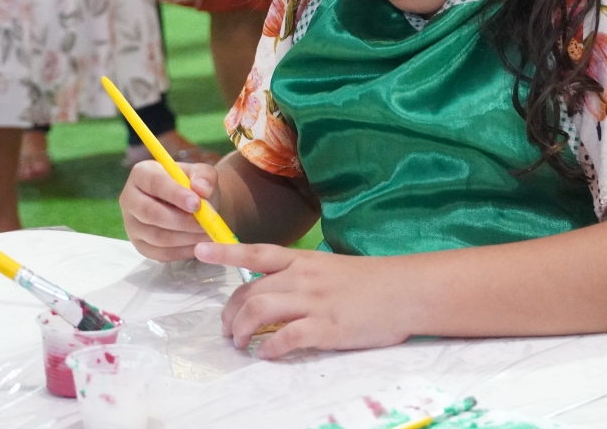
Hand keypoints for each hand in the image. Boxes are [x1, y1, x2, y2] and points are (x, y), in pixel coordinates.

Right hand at [119, 160, 218, 260]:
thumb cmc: (194, 187)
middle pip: (150, 213)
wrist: (192, 206)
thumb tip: (201, 189)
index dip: (175, 194)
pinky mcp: (139, 245)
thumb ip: (205, 177)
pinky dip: (183, 251)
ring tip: (207, 234)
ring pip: (157, 236)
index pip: (154, 183)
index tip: (196, 203)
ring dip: (186, 238)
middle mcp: (130, 198)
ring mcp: (131, 224)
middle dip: (181, 220)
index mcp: (142, 173)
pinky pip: (160, 253)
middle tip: (205, 224)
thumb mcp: (203, 175)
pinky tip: (199, 244)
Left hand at [196, 243, 408, 359]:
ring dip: (242, 331)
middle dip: (230, 313)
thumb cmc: (371, 281)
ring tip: (240, 343)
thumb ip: (302, 276)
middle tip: (228, 328)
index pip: (256, 252)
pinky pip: (286, 338)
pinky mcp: (326, 327)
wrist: (406, 290)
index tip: (200, 250)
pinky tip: (267, 354)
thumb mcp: (330, 268)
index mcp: (303, 261)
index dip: (225, 252)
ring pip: (260, 312)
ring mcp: (314, 302)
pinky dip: (269, 348)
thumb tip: (276, 291)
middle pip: (250, 291)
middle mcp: (303, 278)